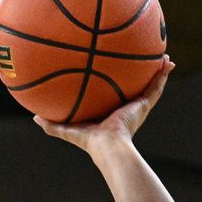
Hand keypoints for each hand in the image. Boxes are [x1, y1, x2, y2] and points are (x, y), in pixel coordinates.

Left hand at [34, 56, 173, 154]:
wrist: (107, 146)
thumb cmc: (88, 140)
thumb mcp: (67, 129)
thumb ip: (51, 124)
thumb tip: (34, 118)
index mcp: (110, 112)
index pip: (112, 95)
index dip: (114, 84)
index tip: (114, 71)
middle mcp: (125, 107)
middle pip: (132, 86)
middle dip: (136, 74)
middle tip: (139, 59)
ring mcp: (137, 106)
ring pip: (149, 84)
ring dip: (156, 70)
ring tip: (162, 55)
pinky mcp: (144, 105)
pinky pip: (156, 86)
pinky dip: (163, 74)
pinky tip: (168, 62)